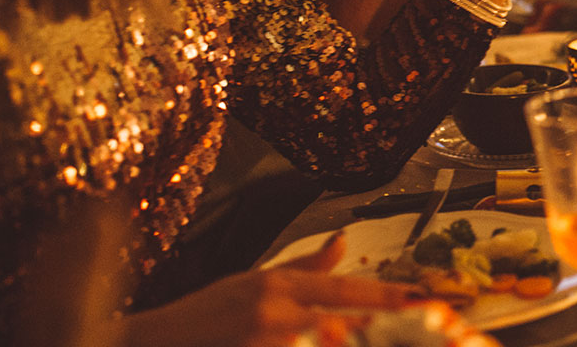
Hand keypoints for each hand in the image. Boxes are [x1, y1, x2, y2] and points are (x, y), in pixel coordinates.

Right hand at [121, 233, 415, 346]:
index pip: (348, 289)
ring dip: (351, 340)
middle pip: (345, 322)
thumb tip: (343, 240)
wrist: (151, 342)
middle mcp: (275, 311)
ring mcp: (264, 338)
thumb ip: (305, 268)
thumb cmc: (205, 316)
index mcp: (279, 286)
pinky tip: (330, 344)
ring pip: (326, 341)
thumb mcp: (254, 282)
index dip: (390, 296)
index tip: (426, 299)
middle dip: (384, 329)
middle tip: (422, 329)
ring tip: (383, 337)